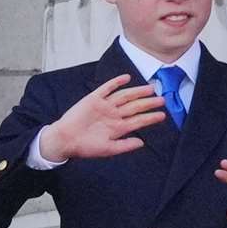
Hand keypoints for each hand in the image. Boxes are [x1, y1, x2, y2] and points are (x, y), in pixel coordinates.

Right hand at [38, 74, 165, 161]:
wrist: (64, 140)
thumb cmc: (85, 147)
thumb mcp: (108, 149)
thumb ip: (125, 145)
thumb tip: (142, 143)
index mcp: (118, 127)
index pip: (138, 120)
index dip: (150, 117)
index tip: (162, 115)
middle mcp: (114, 114)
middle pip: (134, 106)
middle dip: (148, 103)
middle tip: (162, 99)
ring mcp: (105, 106)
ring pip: (124, 96)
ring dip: (137, 92)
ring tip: (150, 88)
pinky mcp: (93, 99)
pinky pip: (106, 88)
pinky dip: (116, 82)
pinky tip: (126, 78)